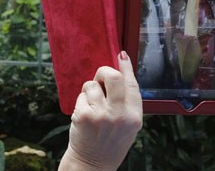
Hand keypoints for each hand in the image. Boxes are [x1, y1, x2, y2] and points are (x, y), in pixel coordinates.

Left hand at [61, 52, 142, 170]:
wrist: (92, 164)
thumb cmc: (109, 141)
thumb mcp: (127, 125)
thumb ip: (126, 102)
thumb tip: (119, 73)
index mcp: (134, 117)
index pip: (132, 84)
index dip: (126, 67)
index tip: (121, 55)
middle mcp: (120, 115)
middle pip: (113, 77)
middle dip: (103, 71)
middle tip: (99, 77)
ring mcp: (101, 115)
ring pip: (92, 85)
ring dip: (89, 92)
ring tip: (91, 107)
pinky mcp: (84, 116)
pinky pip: (81, 96)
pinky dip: (80, 103)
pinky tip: (83, 117)